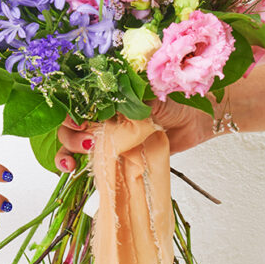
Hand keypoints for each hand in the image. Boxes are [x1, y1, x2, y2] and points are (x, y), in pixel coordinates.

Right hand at [54, 100, 213, 170]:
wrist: (197, 120)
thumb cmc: (176, 100)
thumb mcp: (151, 96)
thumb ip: (130, 102)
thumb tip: (111, 108)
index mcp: (108, 95)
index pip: (76, 100)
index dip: (70, 110)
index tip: (77, 119)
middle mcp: (102, 114)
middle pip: (70, 123)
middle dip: (70, 133)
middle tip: (88, 139)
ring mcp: (106, 136)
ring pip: (72, 142)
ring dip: (67, 150)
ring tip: (76, 159)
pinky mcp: (114, 154)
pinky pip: (89, 160)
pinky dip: (73, 164)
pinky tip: (71, 168)